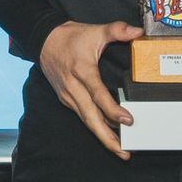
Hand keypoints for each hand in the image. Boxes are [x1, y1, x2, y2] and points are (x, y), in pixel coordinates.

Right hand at [39, 20, 141, 158]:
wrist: (43, 39)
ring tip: (120, 149)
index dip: (112, 109)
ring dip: (102, 136)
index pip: (98, 94)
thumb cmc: (70, 37)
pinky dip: (95, 126)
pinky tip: (108, 134)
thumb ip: (117, 30)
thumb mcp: (94, 31)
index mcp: (82, 70)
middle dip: (106, 137)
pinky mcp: (66, 98)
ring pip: (86, 120)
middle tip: (123, 151)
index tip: (128, 120)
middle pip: (90, 117)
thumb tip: (138, 32)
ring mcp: (68, 95)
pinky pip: (82, 115)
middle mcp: (73, 87)